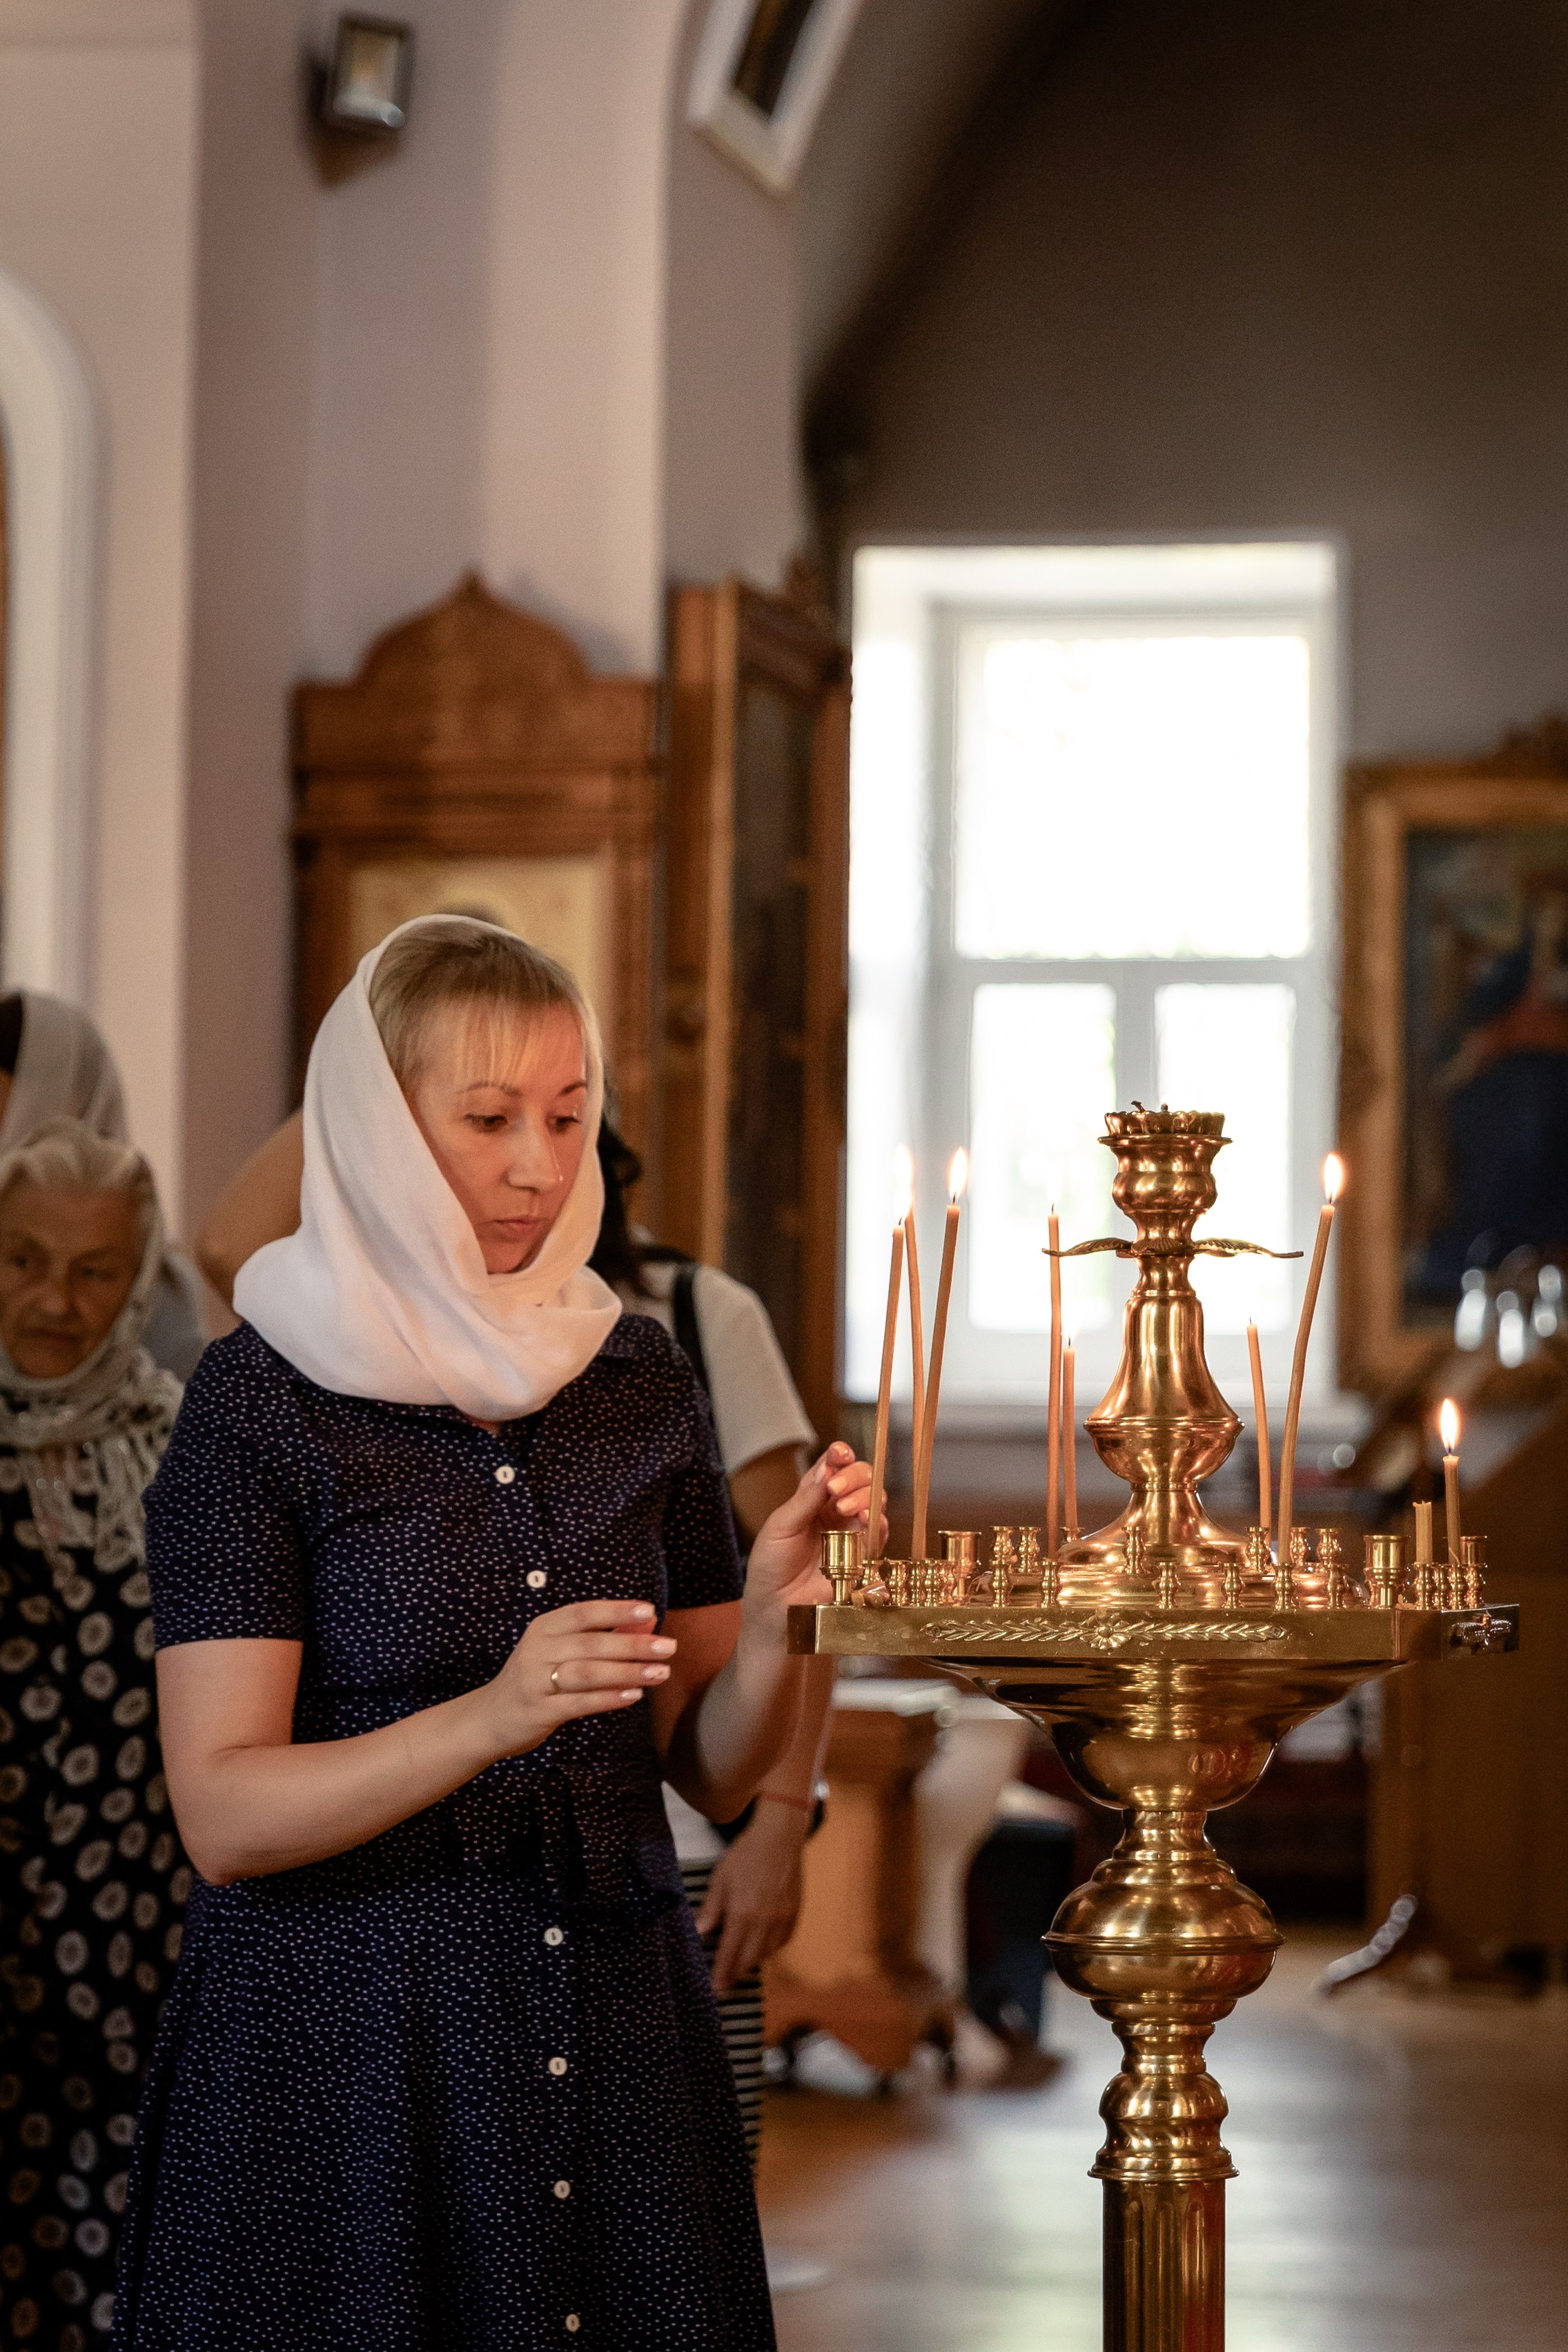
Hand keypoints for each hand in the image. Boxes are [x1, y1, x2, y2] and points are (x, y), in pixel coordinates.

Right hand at [484, 1600, 675, 1756]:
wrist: (490, 1718)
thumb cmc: (537, 1679)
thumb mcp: (562, 1651)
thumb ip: (604, 1635)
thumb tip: (648, 1620)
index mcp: (543, 1628)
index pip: (583, 1613)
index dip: (616, 1610)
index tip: (649, 1610)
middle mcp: (536, 1650)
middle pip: (591, 1643)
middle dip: (634, 1644)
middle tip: (669, 1647)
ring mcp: (535, 1681)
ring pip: (587, 1672)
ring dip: (627, 1671)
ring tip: (660, 1673)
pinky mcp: (538, 1711)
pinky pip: (578, 1703)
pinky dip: (608, 1698)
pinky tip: (634, 1695)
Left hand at [695, 1800, 808, 1990]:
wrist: (779, 1838)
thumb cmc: (745, 1856)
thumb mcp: (720, 1879)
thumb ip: (710, 1909)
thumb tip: (699, 1932)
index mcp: (742, 1914)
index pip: (729, 1955)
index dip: (721, 1976)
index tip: (715, 1990)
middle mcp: (764, 1922)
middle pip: (748, 1961)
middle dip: (735, 1975)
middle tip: (724, 1983)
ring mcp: (782, 1920)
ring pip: (766, 1954)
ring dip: (751, 1961)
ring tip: (739, 1963)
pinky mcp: (794, 1915)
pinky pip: (781, 1942)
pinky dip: (769, 1948)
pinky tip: (760, 1944)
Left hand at [742, 1442, 873, 1623]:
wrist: (776, 1608)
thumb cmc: (770, 1566)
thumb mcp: (780, 1526)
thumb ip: (806, 1499)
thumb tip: (827, 1469)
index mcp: (812, 1497)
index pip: (832, 1467)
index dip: (839, 1455)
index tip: (839, 1453)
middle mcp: (835, 1510)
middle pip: (860, 1477)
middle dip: (854, 1475)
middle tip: (836, 1488)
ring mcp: (851, 1531)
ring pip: (874, 1499)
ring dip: (864, 1496)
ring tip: (845, 1508)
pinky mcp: (863, 1555)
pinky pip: (880, 1532)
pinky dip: (877, 1520)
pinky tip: (864, 1520)